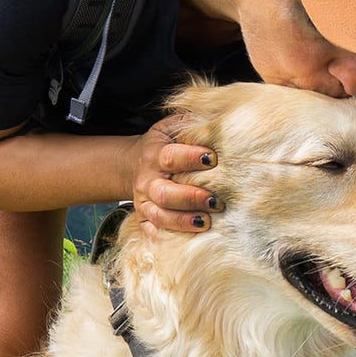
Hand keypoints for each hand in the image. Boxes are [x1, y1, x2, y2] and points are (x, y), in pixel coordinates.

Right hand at [130, 114, 219, 234]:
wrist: (134, 165)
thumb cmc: (164, 145)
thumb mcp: (171, 128)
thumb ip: (190, 122)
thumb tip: (221, 114)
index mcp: (155, 154)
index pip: (171, 157)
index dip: (190, 158)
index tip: (212, 159)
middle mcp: (148, 180)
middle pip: (165, 193)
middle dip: (191, 198)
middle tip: (215, 200)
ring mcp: (144, 202)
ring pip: (160, 215)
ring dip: (183, 221)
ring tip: (207, 221)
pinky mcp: (143, 219)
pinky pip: (152, 232)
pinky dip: (166, 238)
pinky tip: (187, 242)